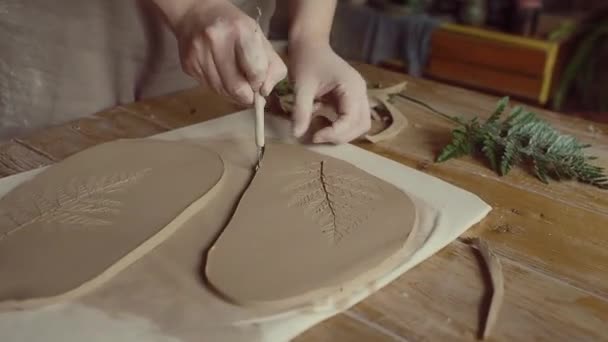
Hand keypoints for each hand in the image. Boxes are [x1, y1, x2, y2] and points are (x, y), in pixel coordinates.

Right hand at [165, 0, 286, 104]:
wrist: (196, 14)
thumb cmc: (234, 27)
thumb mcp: (259, 38)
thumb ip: (271, 66)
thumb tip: (265, 91)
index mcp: (240, 30)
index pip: (256, 72)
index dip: (260, 83)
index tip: (259, 82)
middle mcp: (216, 40)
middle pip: (236, 88)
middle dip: (247, 96)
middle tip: (250, 93)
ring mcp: (199, 53)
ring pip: (221, 91)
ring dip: (232, 93)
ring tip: (235, 81)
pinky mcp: (188, 64)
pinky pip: (209, 88)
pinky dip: (219, 87)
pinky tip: (221, 75)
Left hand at [289, 41, 370, 143]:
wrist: (310, 44)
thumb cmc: (307, 60)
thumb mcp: (302, 86)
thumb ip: (301, 111)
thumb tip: (297, 134)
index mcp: (352, 87)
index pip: (352, 119)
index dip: (335, 133)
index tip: (314, 137)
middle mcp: (360, 92)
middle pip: (361, 125)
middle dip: (340, 136)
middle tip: (317, 136)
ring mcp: (358, 95)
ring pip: (359, 125)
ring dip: (341, 133)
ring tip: (319, 128)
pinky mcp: (351, 99)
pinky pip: (351, 120)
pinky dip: (338, 126)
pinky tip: (320, 119)